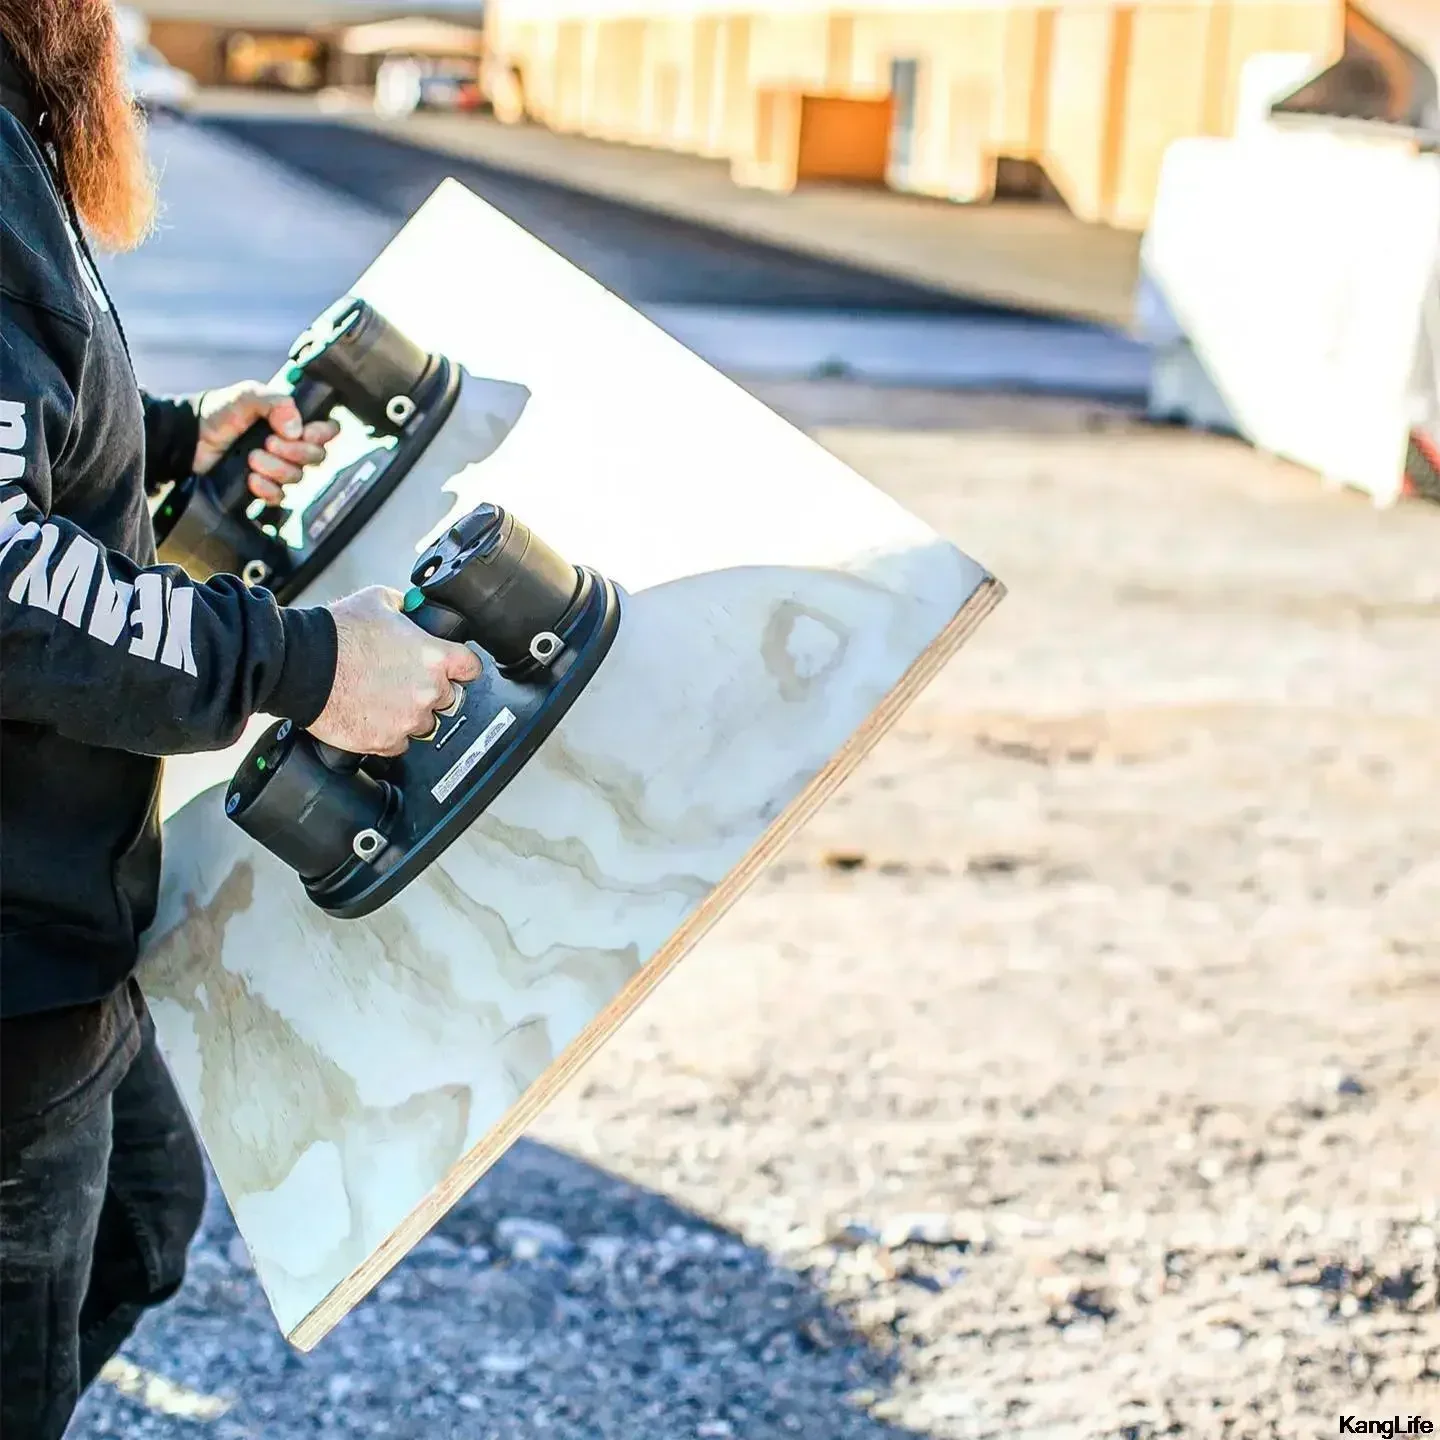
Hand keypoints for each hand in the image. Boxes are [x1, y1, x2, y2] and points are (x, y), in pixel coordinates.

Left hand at [194, 380, 341, 504]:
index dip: (322, 434)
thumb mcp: (246, 395)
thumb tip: (296, 430)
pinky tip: (251, 480)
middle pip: (316, 457)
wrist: (189, 438)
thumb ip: (276, 402)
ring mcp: (278, 468)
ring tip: (251, 459)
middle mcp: (290, 445)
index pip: (328, 429)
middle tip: (268, 443)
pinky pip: (281, 497)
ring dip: (275, 469)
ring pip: (298, 477)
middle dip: (293, 453)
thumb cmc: (217, 412)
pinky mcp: (264, 488)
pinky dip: (267, 490)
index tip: (304, 433)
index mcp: (292, 420)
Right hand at [309, 587, 482, 756]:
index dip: (460, 666)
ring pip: (424, 723)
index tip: (453, 668)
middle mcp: (427, 691)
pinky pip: (399, 743)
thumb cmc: (336, 634)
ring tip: (383, 698)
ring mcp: (408, 720)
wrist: (302, 666)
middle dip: (431, 690)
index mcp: (434, 657)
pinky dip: (388, 733)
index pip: (471, 668)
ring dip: (410, 713)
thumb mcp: (378, 600)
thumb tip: (410, 608)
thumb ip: (405, 606)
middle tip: (404, 681)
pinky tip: (372, 715)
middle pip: (449, 698)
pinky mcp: (385, 741)